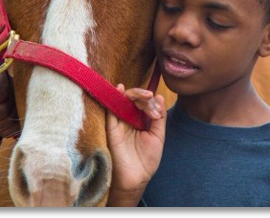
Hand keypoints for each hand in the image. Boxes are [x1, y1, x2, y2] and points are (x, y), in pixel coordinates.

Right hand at [106, 84, 165, 206]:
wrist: (136, 179)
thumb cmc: (147, 160)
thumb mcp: (158, 136)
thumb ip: (159, 117)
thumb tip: (159, 97)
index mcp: (140, 120)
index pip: (143, 102)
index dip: (151, 101)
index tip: (158, 112)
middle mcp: (128, 119)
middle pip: (132, 98)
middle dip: (143, 95)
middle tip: (150, 98)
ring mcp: (119, 123)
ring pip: (121, 100)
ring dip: (134, 94)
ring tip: (146, 96)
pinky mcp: (111, 128)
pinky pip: (109, 109)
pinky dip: (114, 98)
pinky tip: (120, 89)